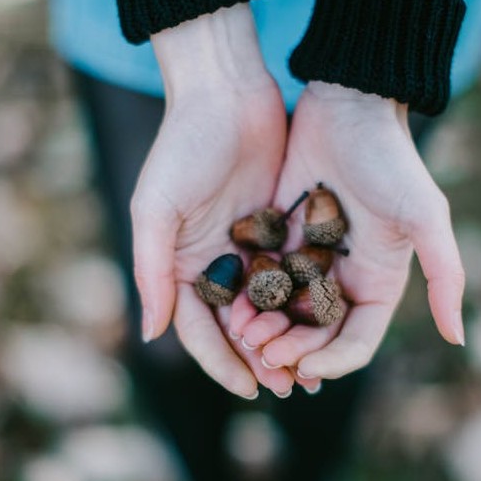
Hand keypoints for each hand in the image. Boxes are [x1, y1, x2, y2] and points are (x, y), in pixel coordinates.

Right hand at [132, 4, 298, 398]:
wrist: (226, 91)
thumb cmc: (182, 146)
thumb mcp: (156, 208)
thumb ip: (153, 270)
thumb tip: (152, 334)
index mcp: (179, 266)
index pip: (200, 330)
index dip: (223, 362)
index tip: (251, 389)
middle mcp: (212, 264)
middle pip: (237, 327)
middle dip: (261, 359)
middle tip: (289, 388)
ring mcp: (246, 247)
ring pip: (269, 307)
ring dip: (287, 339)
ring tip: (312, 369)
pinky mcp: (276, 229)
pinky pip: (292, 275)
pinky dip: (305, 302)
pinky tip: (327, 324)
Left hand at [236, 81, 465, 379]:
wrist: (348, 104)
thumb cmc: (391, 158)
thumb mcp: (425, 215)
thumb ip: (444, 275)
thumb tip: (458, 339)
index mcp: (377, 284)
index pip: (355, 343)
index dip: (331, 362)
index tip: (303, 367)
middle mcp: (342, 280)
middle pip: (313, 336)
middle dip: (290, 350)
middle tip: (262, 351)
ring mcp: (307, 261)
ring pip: (281, 314)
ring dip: (264, 330)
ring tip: (243, 333)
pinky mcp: (277, 239)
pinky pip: (259, 280)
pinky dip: (246, 297)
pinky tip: (229, 305)